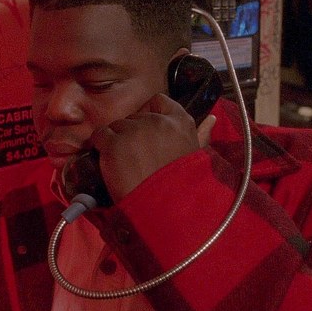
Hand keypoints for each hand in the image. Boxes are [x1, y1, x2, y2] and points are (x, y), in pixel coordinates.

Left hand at [89, 93, 214, 202]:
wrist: (167, 209)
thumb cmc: (186, 186)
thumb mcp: (198, 157)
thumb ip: (202, 135)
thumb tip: (211, 119)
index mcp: (180, 122)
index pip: (159, 101)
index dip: (150, 113)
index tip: (149, 131)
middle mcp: (156, 121)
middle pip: (134, 117)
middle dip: (133, 133)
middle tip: (136, 157)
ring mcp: (133, 131)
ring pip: (116, 127)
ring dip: (117, 142)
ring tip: (123, 164)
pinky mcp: (113, 144)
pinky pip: (100, 136)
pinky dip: (101, 147)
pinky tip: (109, 163)